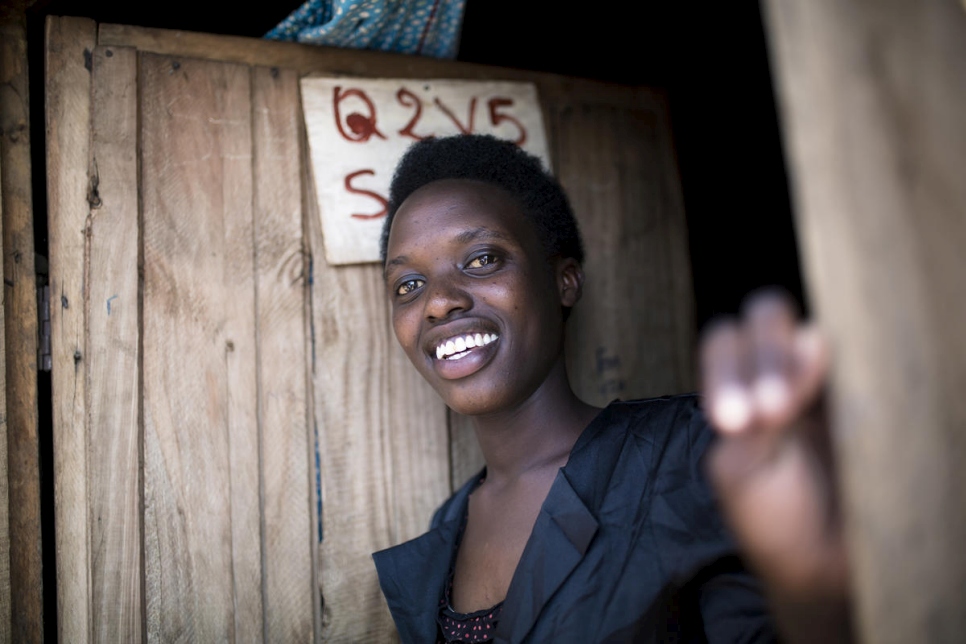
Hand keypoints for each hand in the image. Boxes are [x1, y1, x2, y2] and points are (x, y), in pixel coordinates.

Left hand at [700, 290, 851, 641]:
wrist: (824, 567)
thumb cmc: (773, 518)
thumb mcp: (741, 470)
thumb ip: (752, 411)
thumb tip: (797, 348)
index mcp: (737, 384)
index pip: (725, 342)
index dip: (725, 369)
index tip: (733, 421)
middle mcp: (780, 368)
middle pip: (767, 316)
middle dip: (763, 355)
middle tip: (769, 412)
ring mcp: (828, 376)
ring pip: (813, 332)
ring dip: (795, 363)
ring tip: (786, 411)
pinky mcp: (871, 393)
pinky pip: (862, 360)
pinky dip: (845, 372)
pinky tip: (837, 406)